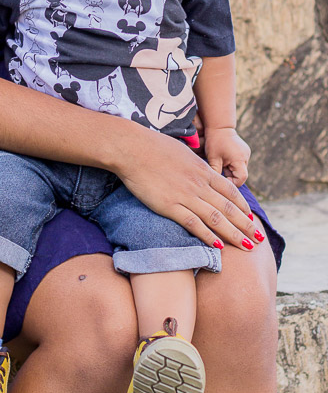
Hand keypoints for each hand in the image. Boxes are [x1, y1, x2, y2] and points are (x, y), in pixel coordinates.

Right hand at [116, 127, 257, 252]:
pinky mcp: (169, 206)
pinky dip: (207, 235)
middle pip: (229, 208)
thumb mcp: (181, 152)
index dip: (242, 206)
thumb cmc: (153, 146)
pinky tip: (218, 246)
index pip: (230, 191)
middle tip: (259, 239)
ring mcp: (185, 195)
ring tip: (247, 246)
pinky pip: (193, 224)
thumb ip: (193, 164)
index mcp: (202, 170)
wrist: (133, 148)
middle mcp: (199, 184)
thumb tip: (197, 168)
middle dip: (246, 225)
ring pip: (216, 218)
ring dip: (234, 234)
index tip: (251, 217)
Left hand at [204, 127, 250, 187]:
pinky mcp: (244, 151)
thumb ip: (216, 173)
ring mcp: (246, 153)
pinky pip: (239, 162)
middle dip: (230, 175)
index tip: (222, 180)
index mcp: (239, 159)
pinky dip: (232, 163)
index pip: (241, 179)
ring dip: (231, 169)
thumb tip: (216, 185)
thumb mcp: (213, 159)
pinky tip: (224, 157)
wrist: (219, 126)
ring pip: (240, 168)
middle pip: (241, 174)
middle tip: (219, 168)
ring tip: (221, 161)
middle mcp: (245, 156)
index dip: (232, 182)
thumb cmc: (214, 141)